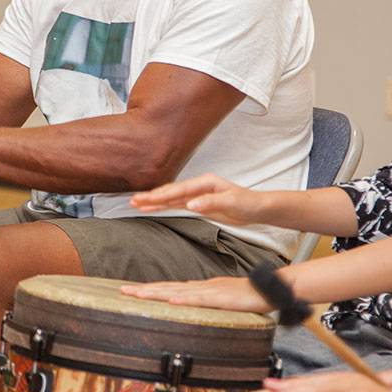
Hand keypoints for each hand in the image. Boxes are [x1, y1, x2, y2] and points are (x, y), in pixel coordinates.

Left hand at [119, 276, 270, 311]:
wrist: (268, 287)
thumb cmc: (246, 294)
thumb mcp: (219, 297)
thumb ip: (202, 297)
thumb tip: (182, 299)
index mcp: (199, 288)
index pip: (169, 289)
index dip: (149, 290)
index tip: (130, 291)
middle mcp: (200, 288)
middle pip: (167, 288)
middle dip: (144, 291)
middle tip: (122, 291)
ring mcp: (210, 292)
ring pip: (178, 292)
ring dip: (157, 293)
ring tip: (138, 294)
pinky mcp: (221, 299)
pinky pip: (200, 300)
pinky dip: (185, 299)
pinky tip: (172, 300)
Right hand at [130, 173, 264, 223]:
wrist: (258, 208)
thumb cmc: (247, 203)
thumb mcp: (231, 203)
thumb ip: (210, 202)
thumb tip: (190, 204)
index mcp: (205, 182)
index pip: (178, 190)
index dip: (161, 195)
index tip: (147, 199)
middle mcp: (198, 186)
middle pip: (170, 191)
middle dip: (151, 196)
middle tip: (133, 200)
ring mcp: (197, 195)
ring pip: (171, 198)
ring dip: (154, 201)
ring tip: (136, 203)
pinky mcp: (198, 205)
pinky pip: (176, 205)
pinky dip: (163, 207)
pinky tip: (153, 208)